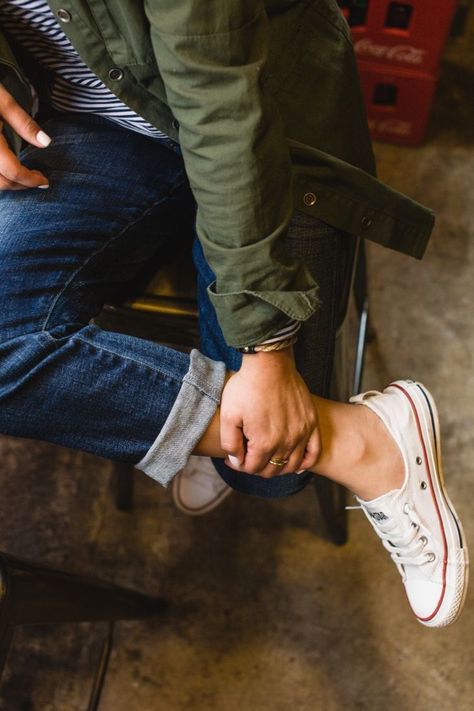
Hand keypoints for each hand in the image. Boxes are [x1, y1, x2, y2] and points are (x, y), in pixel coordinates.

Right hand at [0, 82, 50, 189]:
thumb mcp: (2, 100)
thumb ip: (23, 123)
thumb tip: (46, 142)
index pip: (13, 171)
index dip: (31, 180)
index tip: (45, 181)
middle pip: (1, 182)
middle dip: (22, 185)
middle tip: (37, 180)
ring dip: (8, 184)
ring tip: (23, 177)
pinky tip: (6, 171)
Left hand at [220, 347, 319, 476]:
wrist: (269, 364)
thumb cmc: (246, 387)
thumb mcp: (228, 416)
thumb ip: (230, 444)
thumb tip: (236, 461)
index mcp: (265, 443)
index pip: (252, 468)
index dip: (240, 465)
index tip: (234, 457)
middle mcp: (286, 442)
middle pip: (272, 469)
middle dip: (257, 468)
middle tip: (248, 457)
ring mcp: (302, 433)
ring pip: (292, 465)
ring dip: (278, 468)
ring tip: (267, 460)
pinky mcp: (311, 422)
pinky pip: (314, 451)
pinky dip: (306, 462)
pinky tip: (296, 464)